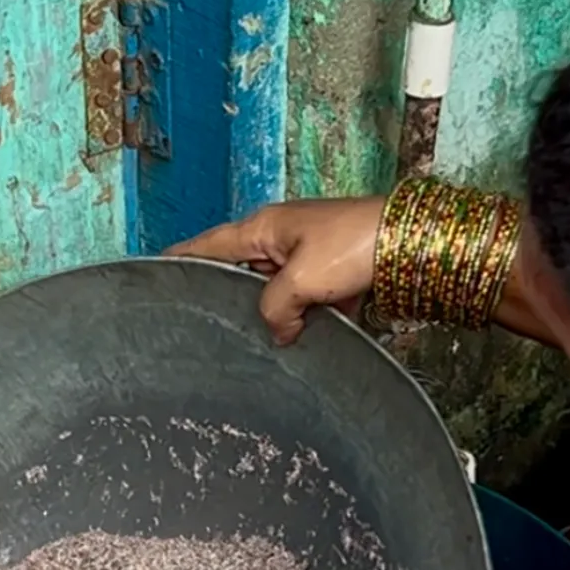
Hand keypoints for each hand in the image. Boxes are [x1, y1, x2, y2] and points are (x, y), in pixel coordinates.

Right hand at [167, 197, 385, 344]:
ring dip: (278, 314)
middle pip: (242, 273)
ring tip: (266, 340)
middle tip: (213, 328)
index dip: (182, 260)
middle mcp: (280, 238)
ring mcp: (308, 254)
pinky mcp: (333, 272)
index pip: (208, 245)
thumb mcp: (300, 280)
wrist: (412, 242)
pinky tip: (309, 336)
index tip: (157, 273)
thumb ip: (274, 309)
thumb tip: (278, 331)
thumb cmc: (355, 243)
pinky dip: (308, 316)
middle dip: (233, 299)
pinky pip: (308, 300)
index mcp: (262, 229)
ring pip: (277, 291)